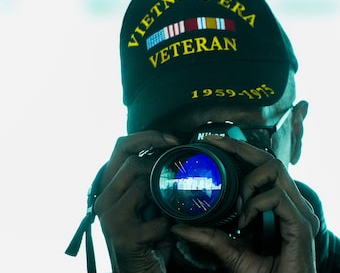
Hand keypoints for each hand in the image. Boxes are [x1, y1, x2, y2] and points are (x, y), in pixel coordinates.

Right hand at [94, 131, 178, 272]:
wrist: (140, 271)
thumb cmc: (149, 235)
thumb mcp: (149, 202)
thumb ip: (153, 180)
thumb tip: (177, 153)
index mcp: (110, 185)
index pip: (121, 146)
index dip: (149, 137)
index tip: (174, 141)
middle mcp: (104, 198)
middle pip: (132, 161)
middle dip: (160, 164)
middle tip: (179, 171)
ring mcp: (109, 217)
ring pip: (143, 184)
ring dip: (165, 198)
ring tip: (169, 211)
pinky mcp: (121, 235)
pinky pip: (157, 219)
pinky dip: (168, 226)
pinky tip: (166, 234)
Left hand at [170, 135, 319, 272]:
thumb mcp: (230, 253)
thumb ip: (209, 237)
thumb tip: (179, 226)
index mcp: (280, 207)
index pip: (262, 167)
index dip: (239, 151)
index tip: (214, 144)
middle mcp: (293, 204)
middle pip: (270, 159)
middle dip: (240, 147)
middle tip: (215, 143)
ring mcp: (300, 212)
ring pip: (275, 170)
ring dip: (249, 182)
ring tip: (237, 206)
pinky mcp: (302, 224)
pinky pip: (275, 196)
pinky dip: (255, 205)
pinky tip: (245, 223)